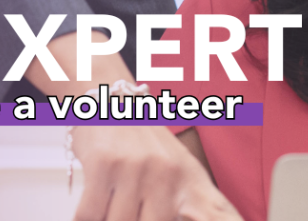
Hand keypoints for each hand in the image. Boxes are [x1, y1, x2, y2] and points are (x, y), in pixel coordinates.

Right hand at [70, 125, 242, 220]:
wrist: (112, 99)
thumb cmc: (146, 144)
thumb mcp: (182, 173)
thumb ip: (202, 209)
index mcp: (191, 182)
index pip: (222, 218)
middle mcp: (166, 174)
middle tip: (132, 209)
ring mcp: (135, 167)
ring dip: (108, 219)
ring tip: (111, 206)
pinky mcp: (104, 163)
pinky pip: (88, 215)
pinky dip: (85, 218)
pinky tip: (92, 209)